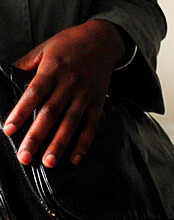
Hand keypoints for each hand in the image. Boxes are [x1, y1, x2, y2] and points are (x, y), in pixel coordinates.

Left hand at [3, 20, 125, 166]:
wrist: (102, 41)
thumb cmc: (68, 44)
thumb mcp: (43, 49)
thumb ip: (26, 65)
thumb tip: (6, 76)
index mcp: (52, 70)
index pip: (34, 94)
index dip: (21, 112)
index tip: (8, 129)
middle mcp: (69, 85)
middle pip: (51, 114)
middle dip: (37, 137)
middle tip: (25, 156)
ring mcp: (85, 96)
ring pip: (70, 124)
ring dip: (59, 145)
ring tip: (48, 162)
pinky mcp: (98, 103)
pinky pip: (91, 127)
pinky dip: (83, 143)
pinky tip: (74, 158)